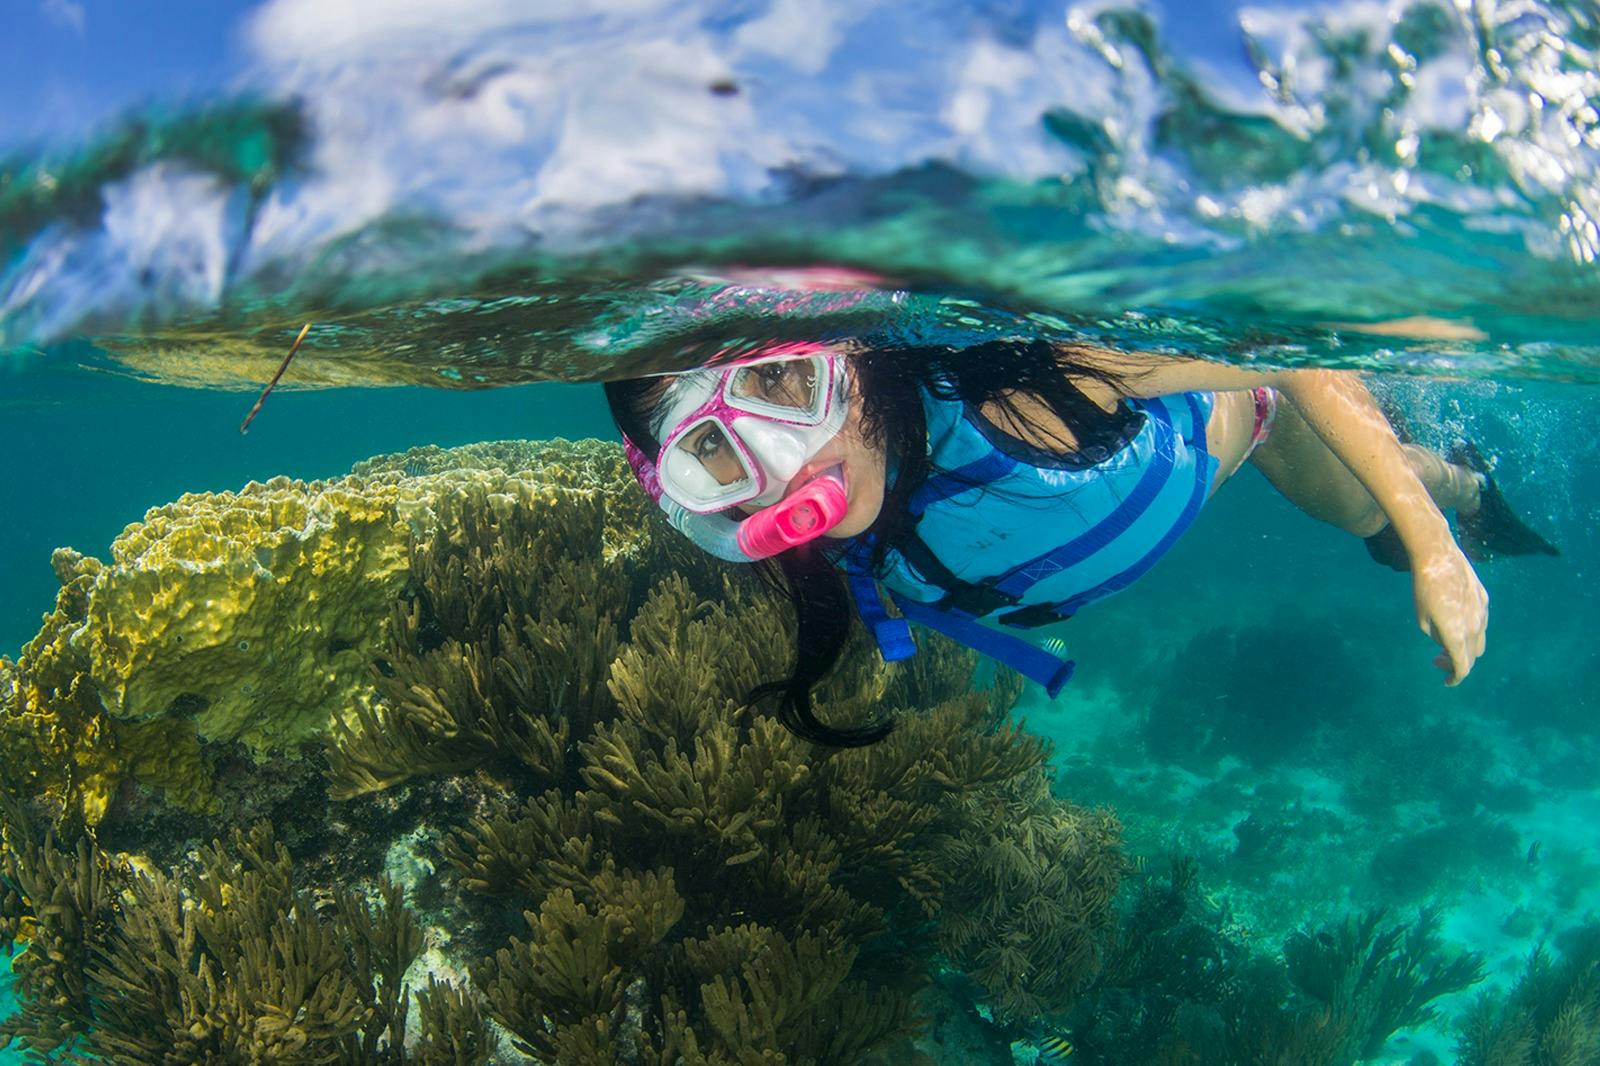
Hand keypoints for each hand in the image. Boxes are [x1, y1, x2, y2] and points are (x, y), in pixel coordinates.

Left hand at [1410, 543, 1488, 684]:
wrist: (1438, 557)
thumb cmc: (1423, 589)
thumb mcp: (1423, 620)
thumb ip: (1437, 636)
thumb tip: (1448, 641)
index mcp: (1457, 635)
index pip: (1462, 666)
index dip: (1454, 678)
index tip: (1446, 681)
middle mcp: (1475, 627)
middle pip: (1472, 656)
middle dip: (1456, 663)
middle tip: (1437, 659)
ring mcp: (1483, 612)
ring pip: (1479, 640)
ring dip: (1465, 647)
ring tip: (1445, 642)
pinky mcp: (1484, 599)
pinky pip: (1481, 622)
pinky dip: (1470, 630)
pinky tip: (1455, 621)